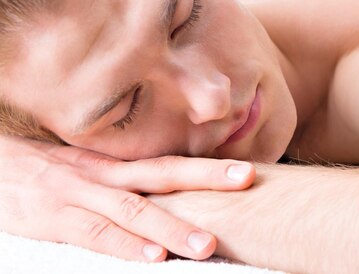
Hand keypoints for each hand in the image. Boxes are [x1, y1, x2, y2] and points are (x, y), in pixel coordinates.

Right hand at [0, 135, 254, 261]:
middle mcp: (106, 175)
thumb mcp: (90, 169)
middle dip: (207, 178)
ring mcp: (81, 195)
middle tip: (247, 179)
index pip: (169, 162)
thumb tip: (170, 195)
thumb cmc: (47, 172)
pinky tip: (152, 257)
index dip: (209, 166)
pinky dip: (124, 246)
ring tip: (206, 244)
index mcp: (117, 164)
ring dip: (172, 226)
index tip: (248, 170)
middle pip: (163, 174)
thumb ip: (127, 180)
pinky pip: (94, 233)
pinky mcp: (56, 219)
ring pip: (133, 209)